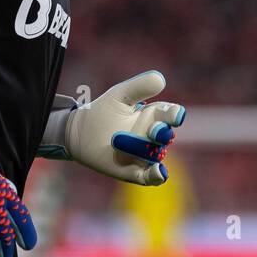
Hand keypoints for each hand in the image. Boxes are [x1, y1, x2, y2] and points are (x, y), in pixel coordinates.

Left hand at [65, 70, 185, 185]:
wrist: (80, 132)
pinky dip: (157, 175)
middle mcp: (154, 137)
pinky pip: (151, 177)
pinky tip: (159, 171)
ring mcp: (146, 155)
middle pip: (165, 136)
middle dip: (161, 133)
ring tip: (131, 144)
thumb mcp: (119, 95)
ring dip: (148, 152)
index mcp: (154, 116)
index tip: (176, 115)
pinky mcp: (135, 171)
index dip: (175, 115)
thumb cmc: (103, 111)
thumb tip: (161, 79)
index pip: (171, 114)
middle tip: (153, 130)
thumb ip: (139, 86)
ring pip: (155, 155)